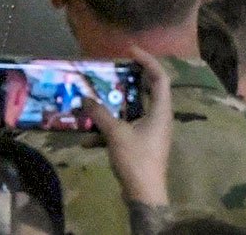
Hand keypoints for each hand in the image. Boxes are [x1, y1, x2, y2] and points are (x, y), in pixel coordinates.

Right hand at [85, 50, 173, 208]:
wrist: (144, 194)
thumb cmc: (136, 160)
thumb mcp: (115, 133)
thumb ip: (99, 113)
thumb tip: (84, 97)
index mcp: (160, 112)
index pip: (160, 78)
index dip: (147, 61)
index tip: (128, 51)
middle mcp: (159, 118)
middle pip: (148, 90)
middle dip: (129, 79)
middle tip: (112, 70)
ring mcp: (152, 132)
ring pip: (134, 109)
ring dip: (115, 103)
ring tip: (95, 98)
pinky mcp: (142, 143)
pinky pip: (126, 125)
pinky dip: (110, 126)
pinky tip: (90, 137)